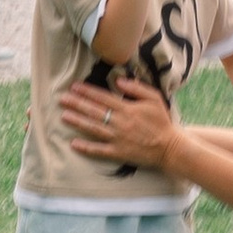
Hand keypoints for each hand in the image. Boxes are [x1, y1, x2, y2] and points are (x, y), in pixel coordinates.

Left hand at [59, 77, 178, 169]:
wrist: (170, 147)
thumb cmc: (162, 121)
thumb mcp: (154, 98)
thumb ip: (136, 88)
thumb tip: (118, 80)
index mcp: (127, 108)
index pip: (102, 97)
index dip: (87, 92)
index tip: (74, 87)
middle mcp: (119, 122)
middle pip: (94, 111)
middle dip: (77, 104)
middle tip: (62, 99)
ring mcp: (118, 138)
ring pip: (93, 128)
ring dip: (77, 121)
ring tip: (63, 116)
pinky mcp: (118, 152)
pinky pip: (99, 150)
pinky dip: (86, 147)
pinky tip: (73, 143)